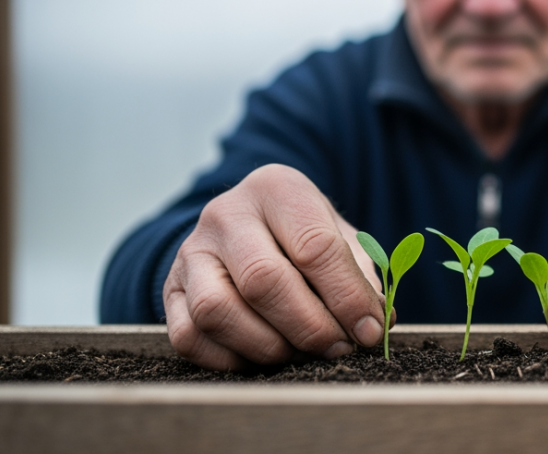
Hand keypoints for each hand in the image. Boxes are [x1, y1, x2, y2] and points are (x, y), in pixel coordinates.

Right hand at [163, 164, 385, 370]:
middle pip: (264, 281)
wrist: (247, 227)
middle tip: (339, 347)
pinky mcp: (170, 290)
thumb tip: (376, 322)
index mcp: (276, 188)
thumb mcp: (340, 236)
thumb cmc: (303, 234)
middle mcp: (226, 214)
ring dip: (269, 346)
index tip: (370, 331)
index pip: (315, 247)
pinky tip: (263, 355)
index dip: (348, 297)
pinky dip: (230, 359)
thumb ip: (361, 275)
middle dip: (311, 327)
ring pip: (218, 312)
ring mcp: (190, 251)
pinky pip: (190, 337)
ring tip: (301, 352)